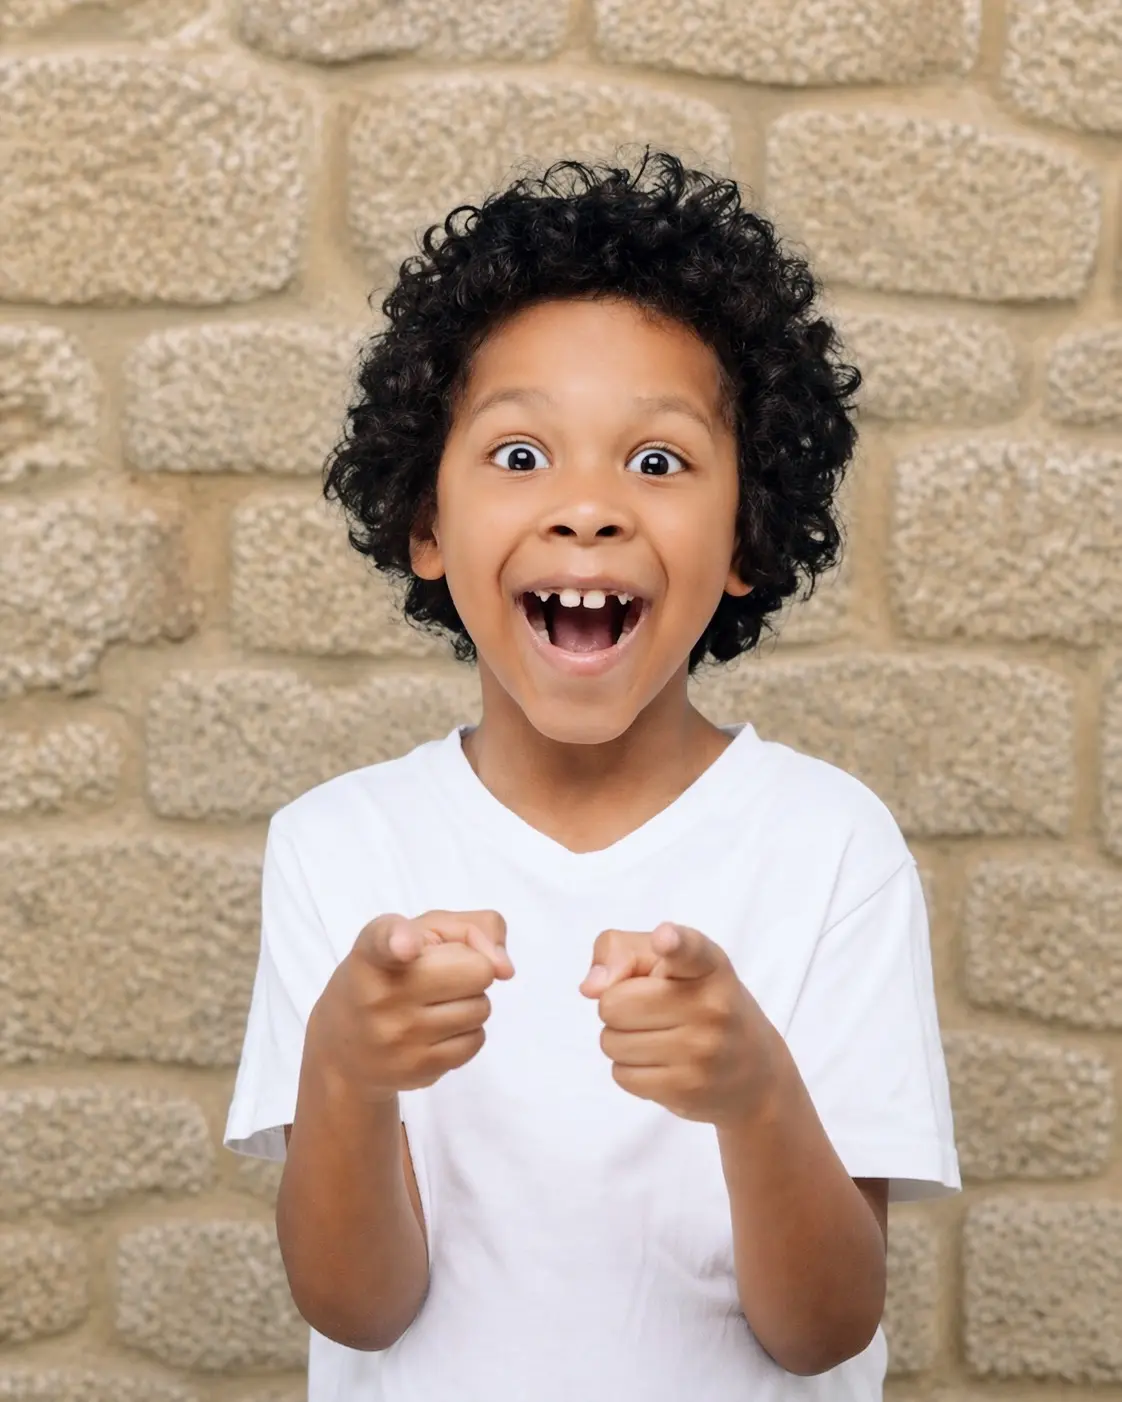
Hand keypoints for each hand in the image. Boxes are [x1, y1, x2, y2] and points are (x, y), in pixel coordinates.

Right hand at [307, 909, 512, 1102]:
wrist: (346, 1045)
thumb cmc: (394, 971)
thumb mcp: (422, 931)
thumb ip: (472, 927)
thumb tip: (505, 969)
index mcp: (374, 952)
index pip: (386, 940)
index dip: (399, 940)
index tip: (405, 947)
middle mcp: (381, 995)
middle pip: (477, 971)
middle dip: (470, 969)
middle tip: (440, 976)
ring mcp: (399, 1037)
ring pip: (481, 1008)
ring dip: (469, 1001)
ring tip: (434, 1002)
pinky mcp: (417, 1070)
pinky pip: (476, 1041)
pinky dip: (467, 1031)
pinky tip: (437, 1029)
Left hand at [578, 922, 779, 1125]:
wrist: (753, 1070)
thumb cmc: (696, 1001)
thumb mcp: (668, 962)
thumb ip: (621, 952)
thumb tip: (590, 987)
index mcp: (708, 964)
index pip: (689, 949)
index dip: (673, 942)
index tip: (664, 938)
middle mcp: (711, 1005)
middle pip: (614, 1003)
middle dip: (617, 1007)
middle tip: (647, 1011)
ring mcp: (702, 1051)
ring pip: (611, 1042)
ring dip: (620, 1040)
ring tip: (657, 1037)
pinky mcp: (688, 1089)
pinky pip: (621, 1075)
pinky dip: (630, 1069)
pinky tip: (661, 1063)